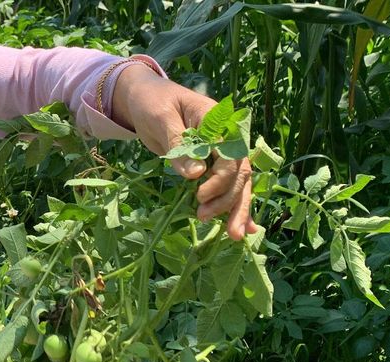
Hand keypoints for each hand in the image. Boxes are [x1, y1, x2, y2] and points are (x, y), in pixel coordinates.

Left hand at [111, 63, 258, 240]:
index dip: (220, 179)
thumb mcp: (161, 119)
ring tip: (232, 235)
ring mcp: (221, 152)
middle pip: (239, 173)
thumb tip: (196, 175)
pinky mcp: (212, 165)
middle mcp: (227, 137)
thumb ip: (178, 146)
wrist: (145, 98)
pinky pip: (227, 186)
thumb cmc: (153, 103)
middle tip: (204, 217)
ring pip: (237, 183)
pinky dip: (234, 206)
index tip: (200, 195)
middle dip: (229, 200)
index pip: (230, 155)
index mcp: (219, 121)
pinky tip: (244, 228)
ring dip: (235, 209)